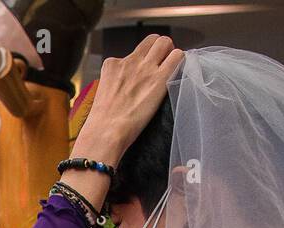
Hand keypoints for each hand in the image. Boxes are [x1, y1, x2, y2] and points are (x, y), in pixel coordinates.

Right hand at [73, 35, 183, 168]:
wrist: (106, 130)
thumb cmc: (103, 121)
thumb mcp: (104, 93)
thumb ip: (116, 83)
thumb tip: (127, 87)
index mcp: (112, 65)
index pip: (134, 52)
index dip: (143, 60)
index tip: (145, 70)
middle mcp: (129, 61)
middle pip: (152, 40)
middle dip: (160, 49)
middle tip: (163, 64)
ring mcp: (145, 68)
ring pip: (165, 42)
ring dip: (170, 52)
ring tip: (171, 68)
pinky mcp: (159, 79)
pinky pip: (177, 57)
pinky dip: (180, 62)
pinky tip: (178, 74)